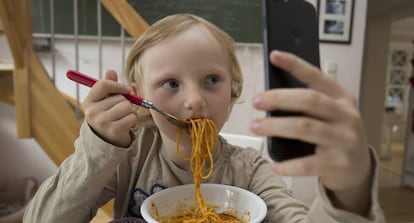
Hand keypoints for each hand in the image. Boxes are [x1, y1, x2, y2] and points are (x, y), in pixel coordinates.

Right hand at [83, 69, 137, 146]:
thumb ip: (109, 85)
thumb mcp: (105, 100)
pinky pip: (132, 118)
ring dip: (130, 111)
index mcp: (88, 101)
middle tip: (121, 110)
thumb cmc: (108, 115)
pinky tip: (126, 124)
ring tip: (124, 116)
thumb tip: (111, 71)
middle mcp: (92, 112)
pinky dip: (133, 120)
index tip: (125, 89)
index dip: (118, 85)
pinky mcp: (114, 130)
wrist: (106, 140)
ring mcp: (102, 122)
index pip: (103, 84)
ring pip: (127, 107)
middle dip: (126, 102)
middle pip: (120, 97)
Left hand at [251, 50, 370, 213]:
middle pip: (309, 100)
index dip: (295, 65)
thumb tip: (271, 96)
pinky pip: (308, 164)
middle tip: (257, 100)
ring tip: (255, 126)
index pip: (317, 77)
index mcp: (342, 98)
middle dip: (279, 98)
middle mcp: (346, 116)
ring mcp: (344, 140)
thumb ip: (310, 104)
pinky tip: (274, 164)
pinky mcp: (339, 164)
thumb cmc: (336, 134)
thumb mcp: (330, 114)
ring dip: (275, 126)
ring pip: (305, 128)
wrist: (359, 168)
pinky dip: (288, 165)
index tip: (274, 55)